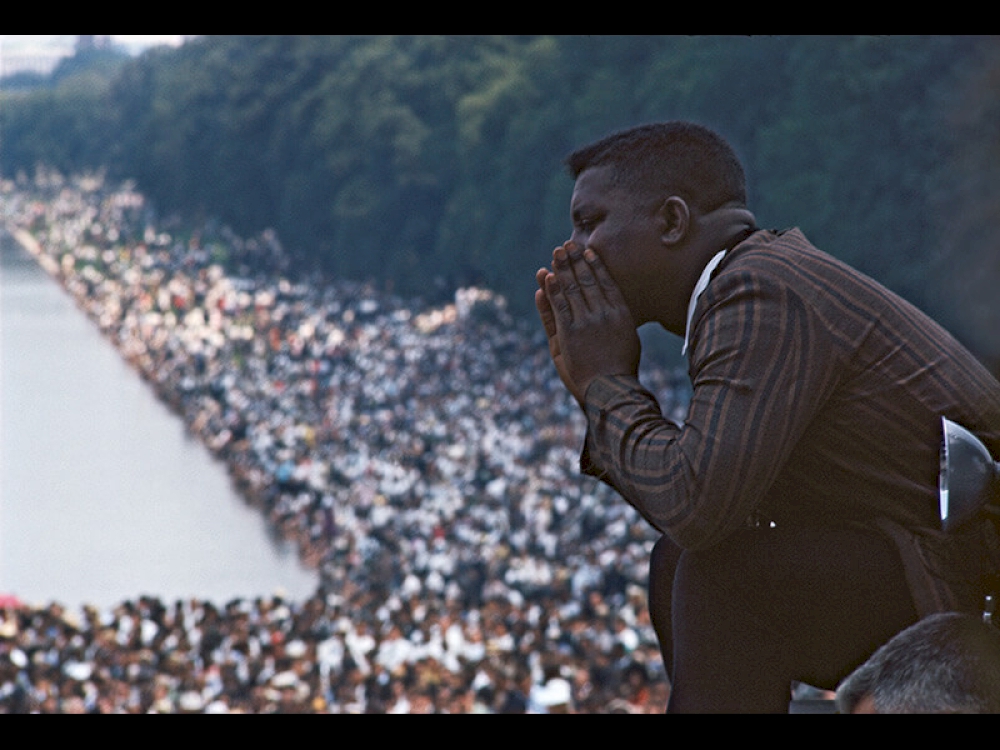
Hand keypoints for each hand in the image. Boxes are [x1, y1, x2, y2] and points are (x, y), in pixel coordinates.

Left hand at [535, 242, 639, 405]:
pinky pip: (559, 306)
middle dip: (575, 261)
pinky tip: (547, 276)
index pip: (606, 282)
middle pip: (587, 280)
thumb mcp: (627, 338)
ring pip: (572, 289)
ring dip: (562, 269)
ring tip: (556, 253)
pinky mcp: (570, 333)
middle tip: (566, 244)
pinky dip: (552, 290)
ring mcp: (586, 322)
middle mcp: (604, 313)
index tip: (587, 251)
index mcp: (621, 313)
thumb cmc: (621, 367)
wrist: (611, 388)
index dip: (595, 264)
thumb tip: (614, 303)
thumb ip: (618, 318)